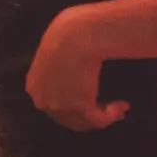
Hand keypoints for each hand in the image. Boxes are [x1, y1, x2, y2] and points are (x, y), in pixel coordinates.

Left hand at [25, 7, 127, 131]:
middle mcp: (43, 100)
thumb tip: (72, 73)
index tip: (91, 102)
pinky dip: (111, 116)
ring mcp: (59, 106)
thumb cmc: (67, 35)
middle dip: (89, 116)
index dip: (73, 107)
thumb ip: (58, 70)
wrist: (75, 34)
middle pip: (67, 118)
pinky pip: (99, 120)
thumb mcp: (55, 54)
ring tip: (119, 109)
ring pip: (84, 122)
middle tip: (109, 110)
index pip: (52, 106)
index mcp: (34, 86)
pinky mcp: (79, 107)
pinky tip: (122, 106)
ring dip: (103, 116)